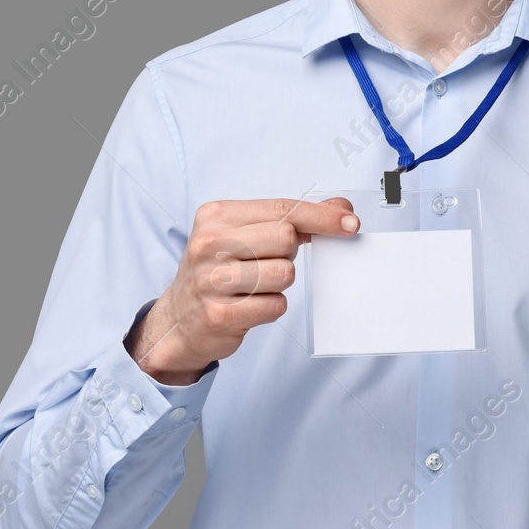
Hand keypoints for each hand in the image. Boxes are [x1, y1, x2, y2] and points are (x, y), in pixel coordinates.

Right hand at [125, 197, 359, 384]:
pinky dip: (271, 306)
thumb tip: (342, 210)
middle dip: (288, 252)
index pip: (282, 209)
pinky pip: (276, 305)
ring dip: (280, 282)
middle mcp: (209, 244)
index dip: (321, 216)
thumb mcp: (245, 234)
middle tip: (265, 261)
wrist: (179, 319)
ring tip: (255, 285)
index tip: (350, 222)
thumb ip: (292, 219)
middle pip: (286, 238)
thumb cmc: (220, 270)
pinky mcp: (221, 314)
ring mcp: (212, 280)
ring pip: (284, 273)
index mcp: (216, 216)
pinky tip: (250, 305)